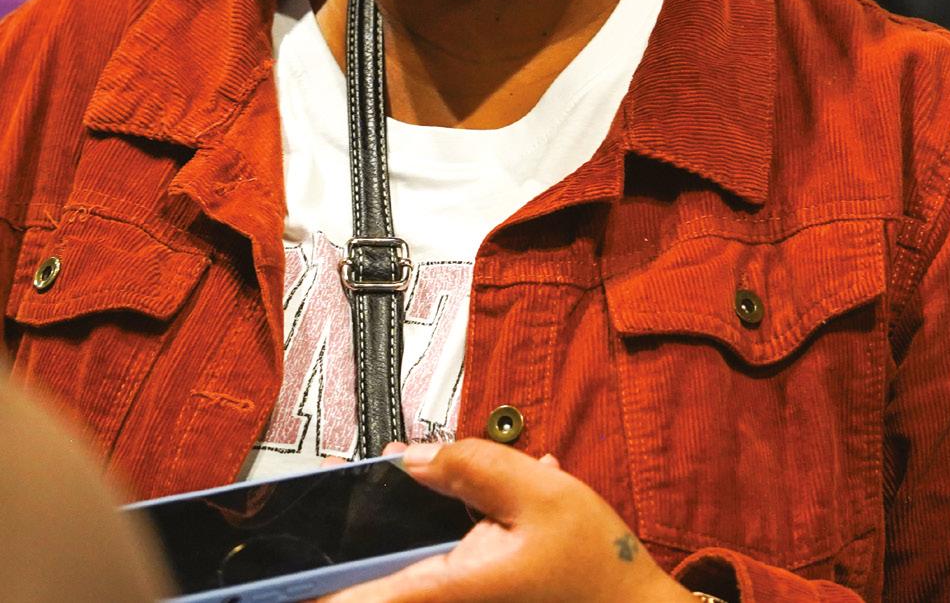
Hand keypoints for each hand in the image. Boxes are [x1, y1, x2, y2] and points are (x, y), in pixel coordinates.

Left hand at [320, 437, 686, 602]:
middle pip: (370, 589)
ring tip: (435, 499)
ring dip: (395, 549)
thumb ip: (467, 465)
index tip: (260, 578)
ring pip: (403, 581)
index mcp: (442, 588)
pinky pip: (432, 581)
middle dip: (351, 551)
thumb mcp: (536, 493)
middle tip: (330, 518)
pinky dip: (436, 553)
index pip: (349, 598)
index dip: (303, 588)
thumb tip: (406, 457)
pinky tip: (485, 518)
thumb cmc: (594, 568)